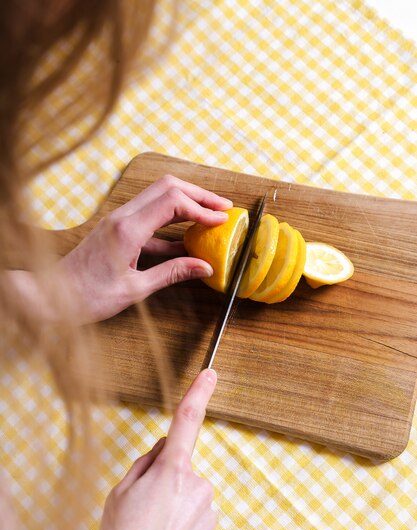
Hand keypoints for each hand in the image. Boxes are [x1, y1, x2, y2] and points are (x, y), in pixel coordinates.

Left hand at [59, 175, 231, 323]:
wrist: (51, 296)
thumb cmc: (87, 297)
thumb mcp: (135, 289)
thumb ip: (172, 274)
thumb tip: (204, 268)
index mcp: (127, 230)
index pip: (172, 201)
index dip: (201, 208)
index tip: (221, 220)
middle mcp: (122, 217)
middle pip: (167, 187)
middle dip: (198, 195)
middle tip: (223, 207)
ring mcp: (118, 220)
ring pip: (158, 198)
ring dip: (186, 204)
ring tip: (210, 217)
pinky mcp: (117, 229)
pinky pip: (149, 217)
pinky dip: (171, 224)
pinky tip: (187, 242)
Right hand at [87, 368, 218, 529]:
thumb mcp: (119, 492)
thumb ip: (146, 462)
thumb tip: (166, 447)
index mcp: (171, 471)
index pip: (187, 422)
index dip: (199, 394)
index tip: (210, 375)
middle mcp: (198, 487)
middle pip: (183, 469)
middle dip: (167, 480)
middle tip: (144, 510)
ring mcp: (209, 515)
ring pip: (192, 497)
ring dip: (176, 508)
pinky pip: (198, 522)